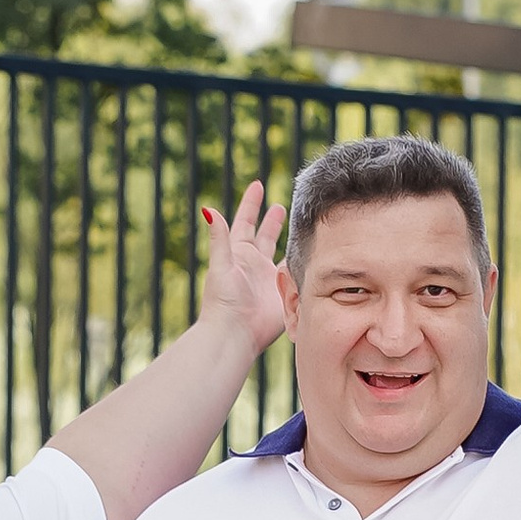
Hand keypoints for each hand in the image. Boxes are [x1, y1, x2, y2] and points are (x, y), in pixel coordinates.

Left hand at [197, 180, 290, 356]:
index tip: (257, 185)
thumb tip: (208, 208)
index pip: (245, 222)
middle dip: (271, 221)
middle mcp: (253, 265)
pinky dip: (302, 266)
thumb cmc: (223, 301)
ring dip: (290, 241)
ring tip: (299, 228)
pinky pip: (294, 276)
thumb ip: (219, 237)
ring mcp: (268, 280)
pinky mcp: (281, 295)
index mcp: (238, 254)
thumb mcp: (221, 265)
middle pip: (264, 236)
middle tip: (280, 205)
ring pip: (282, 254)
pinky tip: (312, 257)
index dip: (251, 204)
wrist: (235, 334)